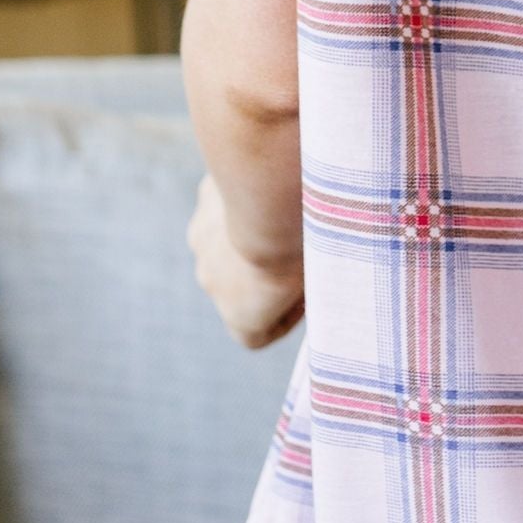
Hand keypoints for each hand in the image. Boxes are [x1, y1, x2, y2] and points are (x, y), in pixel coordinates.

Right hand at [187, 175, 303, 349]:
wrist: (274, 196)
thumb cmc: (304, 245)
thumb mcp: (319, 277)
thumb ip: (310, 287)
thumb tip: (317, 277)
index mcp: (241, 314)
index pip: (255, 335)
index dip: (285, 316)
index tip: (306, 296)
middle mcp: (212, 283)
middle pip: (241, 285)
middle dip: (266, 270)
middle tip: (300, 250)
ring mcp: (203, 242)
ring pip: (230, 244)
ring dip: (252, 236)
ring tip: (289, 215)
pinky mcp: (205, 202)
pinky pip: (228, 207)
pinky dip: (247, 201)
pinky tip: (275, 186)